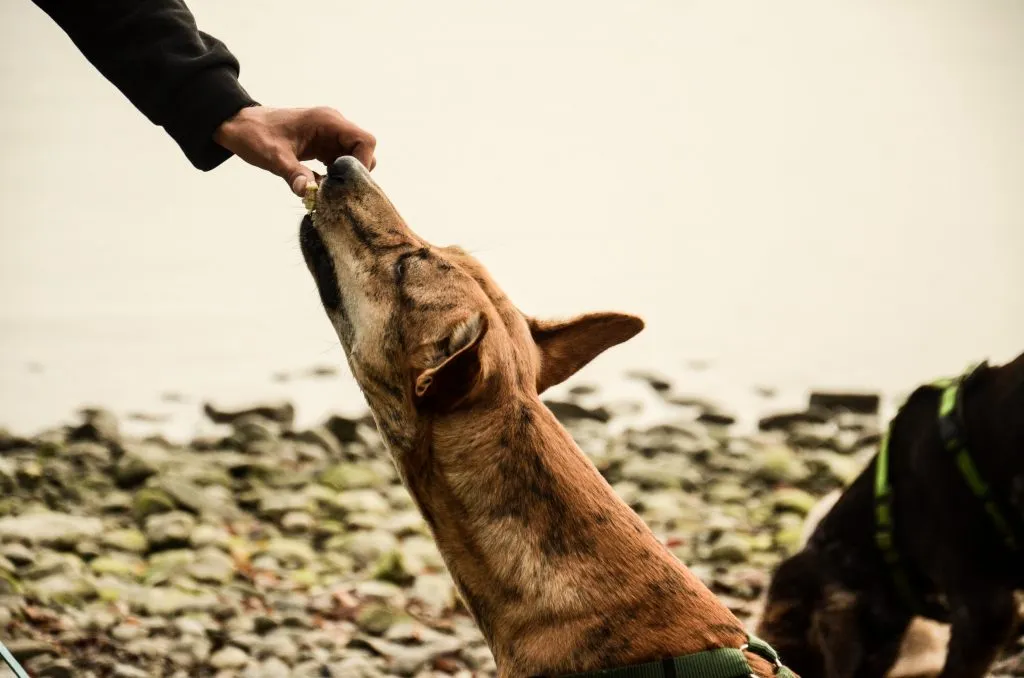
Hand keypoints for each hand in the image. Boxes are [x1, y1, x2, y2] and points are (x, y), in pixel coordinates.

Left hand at [214, 105, 376, 195]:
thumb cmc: (254, 134)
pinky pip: (339, 163)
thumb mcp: (273, 156)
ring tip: (328, 192)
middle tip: (337, 192)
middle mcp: (333, 126)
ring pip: (352, 160)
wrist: (238, 125)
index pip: (365, 141)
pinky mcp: (322, 147)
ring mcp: (328, 136)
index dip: (363, 163)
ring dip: (344, 178)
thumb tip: (308, 193)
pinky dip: (334, 177)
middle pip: (362, 152)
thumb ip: (293, 173)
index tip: (349, 183)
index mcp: (327, 121)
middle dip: (354, 174)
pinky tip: (320, 188)